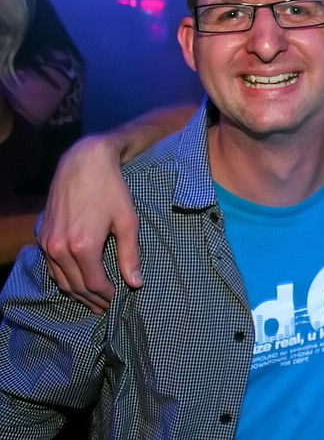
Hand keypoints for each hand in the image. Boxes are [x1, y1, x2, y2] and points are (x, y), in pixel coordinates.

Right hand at [38, 134, 141, 313]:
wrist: (82, 164)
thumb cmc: (111, 190)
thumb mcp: (128, 221)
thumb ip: (130, 254)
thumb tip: (135, 283)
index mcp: (82, 246)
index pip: (94, 283)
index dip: (107, 296)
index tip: (118, 300)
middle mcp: (59, 248)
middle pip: (76, 286)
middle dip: (92, 299)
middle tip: (106, 307)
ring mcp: (46, 243)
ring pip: (61, 280)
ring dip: (76, 292)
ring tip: (92, 300)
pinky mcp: (41, 236)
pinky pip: (51, 267)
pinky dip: (64, 278)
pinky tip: (76, 281)